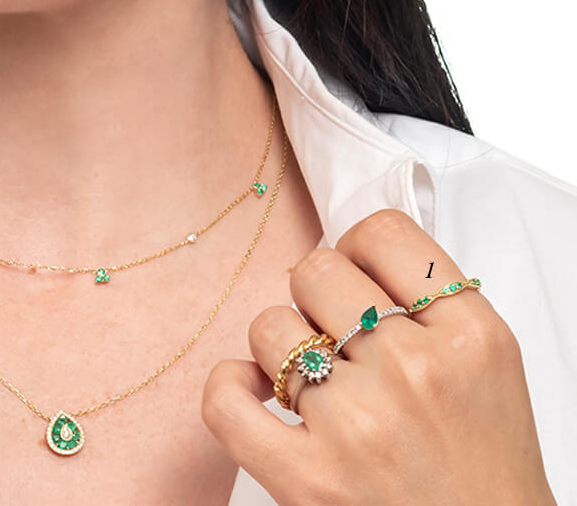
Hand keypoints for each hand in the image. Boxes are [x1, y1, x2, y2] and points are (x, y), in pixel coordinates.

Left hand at [201, 208, 555, 504]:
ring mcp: (355, 425)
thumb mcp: (487, 362)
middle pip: (317, 270)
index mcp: (468, 337)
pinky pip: (226, 401)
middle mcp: (413, 372)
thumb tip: (347, 248)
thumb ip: (427, 296)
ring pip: (270, 326)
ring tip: (317, 381)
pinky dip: (229, 386)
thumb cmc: (482, 462)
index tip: (359, 276)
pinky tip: (256, 392)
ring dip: (284, 348)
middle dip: (318, 297)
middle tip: (339, 335)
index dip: (357, 248)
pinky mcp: (306, 480)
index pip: (382, 233)